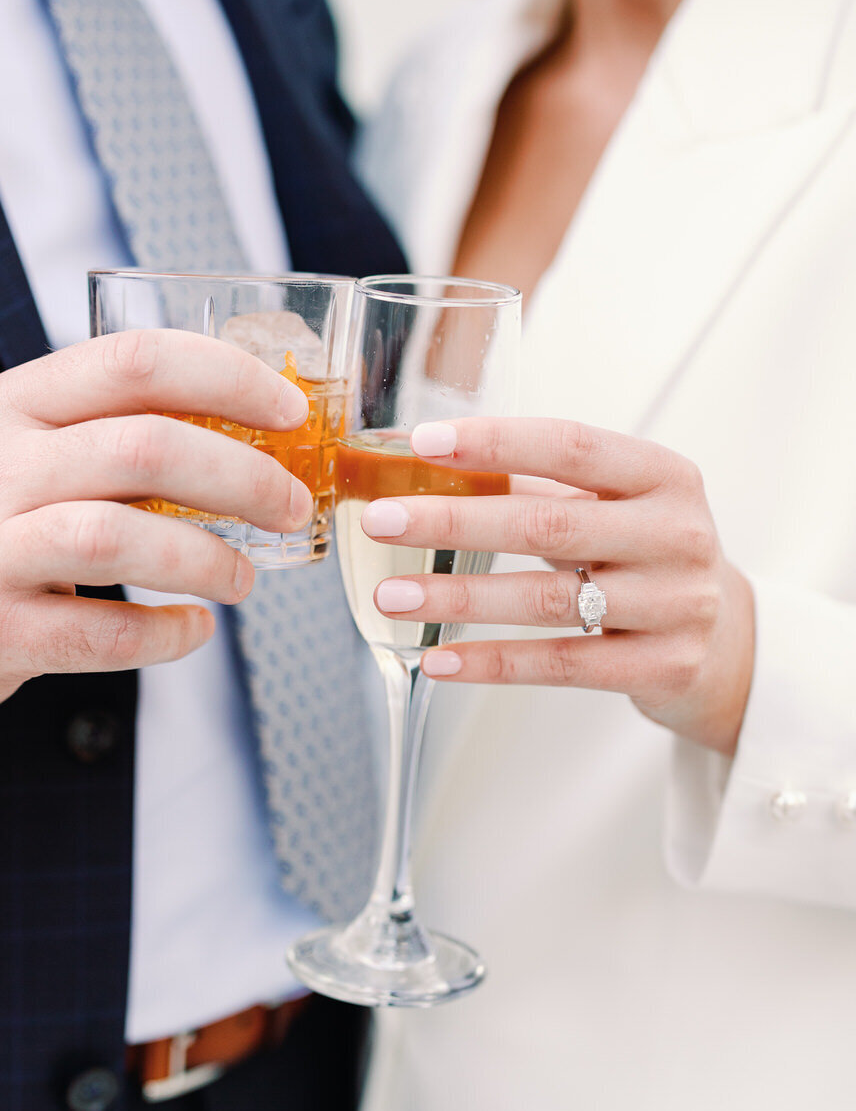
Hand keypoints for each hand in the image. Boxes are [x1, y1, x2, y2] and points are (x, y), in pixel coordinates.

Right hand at [0, 330, 312, 718]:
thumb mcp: (24, 442)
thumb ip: (112, 426)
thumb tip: (257, 429)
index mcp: (18, 403)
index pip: (134, 361)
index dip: (228, 379)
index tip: (291, 413)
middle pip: (144, 448)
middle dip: (242, 477)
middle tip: (291, 506)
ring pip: (117, 538)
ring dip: (205, 561)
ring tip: (242, 579)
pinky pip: (99, 634)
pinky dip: (164, 636)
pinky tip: (194, 630)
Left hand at [361, 417, 754, 755]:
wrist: (730, 642)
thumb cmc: (646, 557)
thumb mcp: (614, 507)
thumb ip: (540, 484)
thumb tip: (426, 461)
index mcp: (663, 476)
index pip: (570, 446)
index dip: (494, 442)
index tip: (421, 443)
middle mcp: (676, 535)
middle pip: (548, 524)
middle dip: (454, 521)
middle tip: (381, 521)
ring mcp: (674, 605)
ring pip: (547, 599)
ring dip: (458, 599)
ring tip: (391, 596)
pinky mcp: (661, 668)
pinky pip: (561, 665)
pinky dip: (493, 663)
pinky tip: (438, 660)